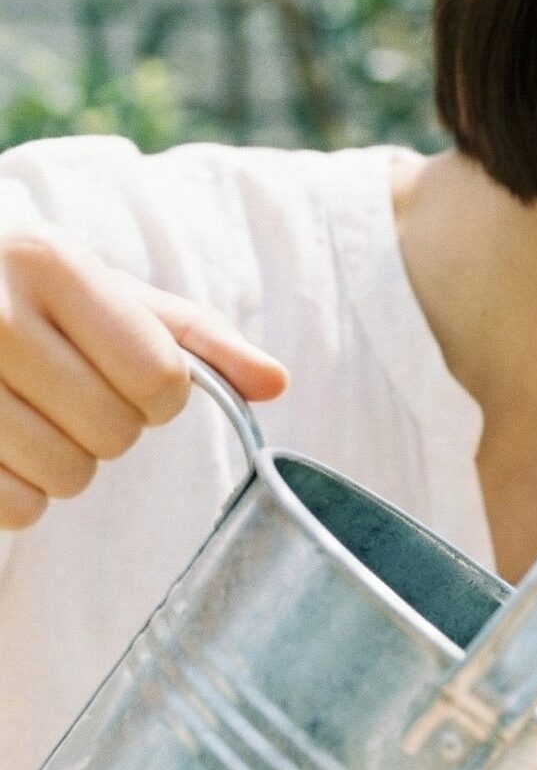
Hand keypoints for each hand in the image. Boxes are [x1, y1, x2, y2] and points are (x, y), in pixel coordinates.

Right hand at [0, 222, 287, 530]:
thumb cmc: (36, 303)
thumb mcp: (113, 299)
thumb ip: (198, 339)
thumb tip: (276, 382)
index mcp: (47, 262)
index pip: (161, 378)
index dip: (159, 395)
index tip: (122, 373)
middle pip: (116, 434)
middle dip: (108, 425)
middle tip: (65, 392)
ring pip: (67, 477)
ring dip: (64, 461)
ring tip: (28, 413)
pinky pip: (18, 508)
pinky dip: (20, 493)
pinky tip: (4, 445)